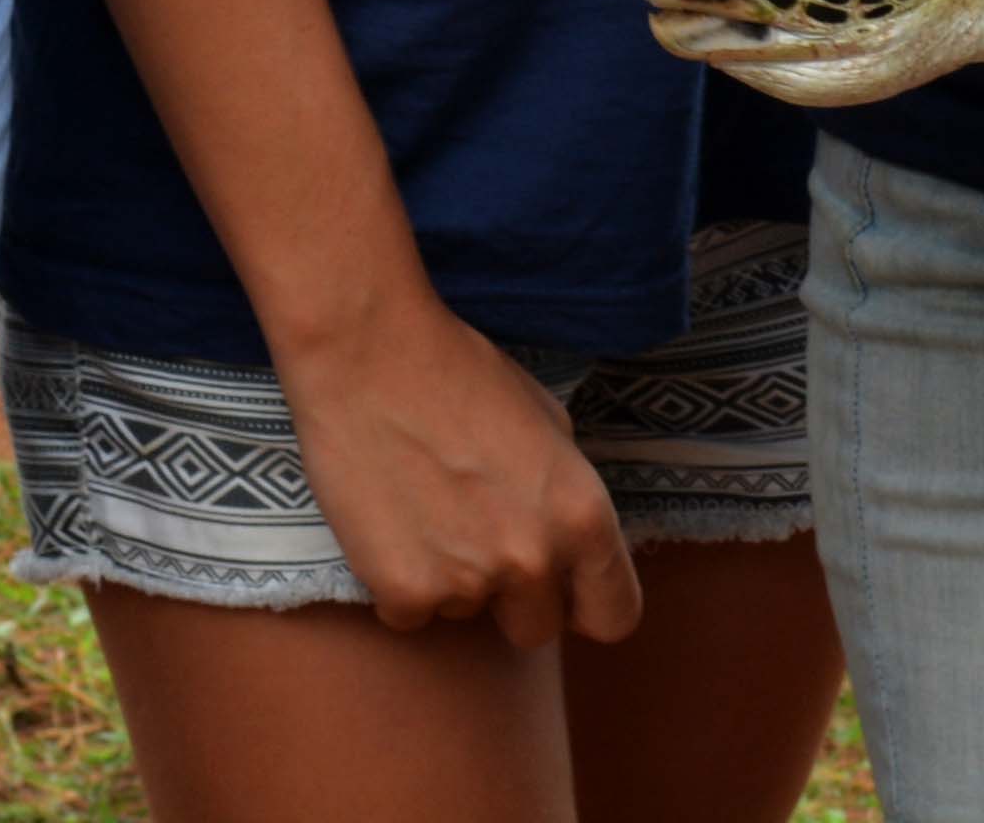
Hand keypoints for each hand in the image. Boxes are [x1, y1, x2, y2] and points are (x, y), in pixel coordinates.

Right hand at [280, 297, 644, 648]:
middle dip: (513, 597)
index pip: (614, 616)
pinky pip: (410, 613)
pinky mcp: (402, 593)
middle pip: (537, 629)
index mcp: (582, 516)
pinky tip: (389, 523)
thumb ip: (563, 493)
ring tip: (425, 509)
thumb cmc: (461, 372)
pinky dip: (399, 581)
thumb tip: (563, 537)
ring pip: (467, 615)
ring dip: (452, 580)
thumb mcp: (548, 423)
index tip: (564, 591)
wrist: (368, 354)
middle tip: (479, 538)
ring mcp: (466, 583)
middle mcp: (533, 559)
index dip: (587, 604)